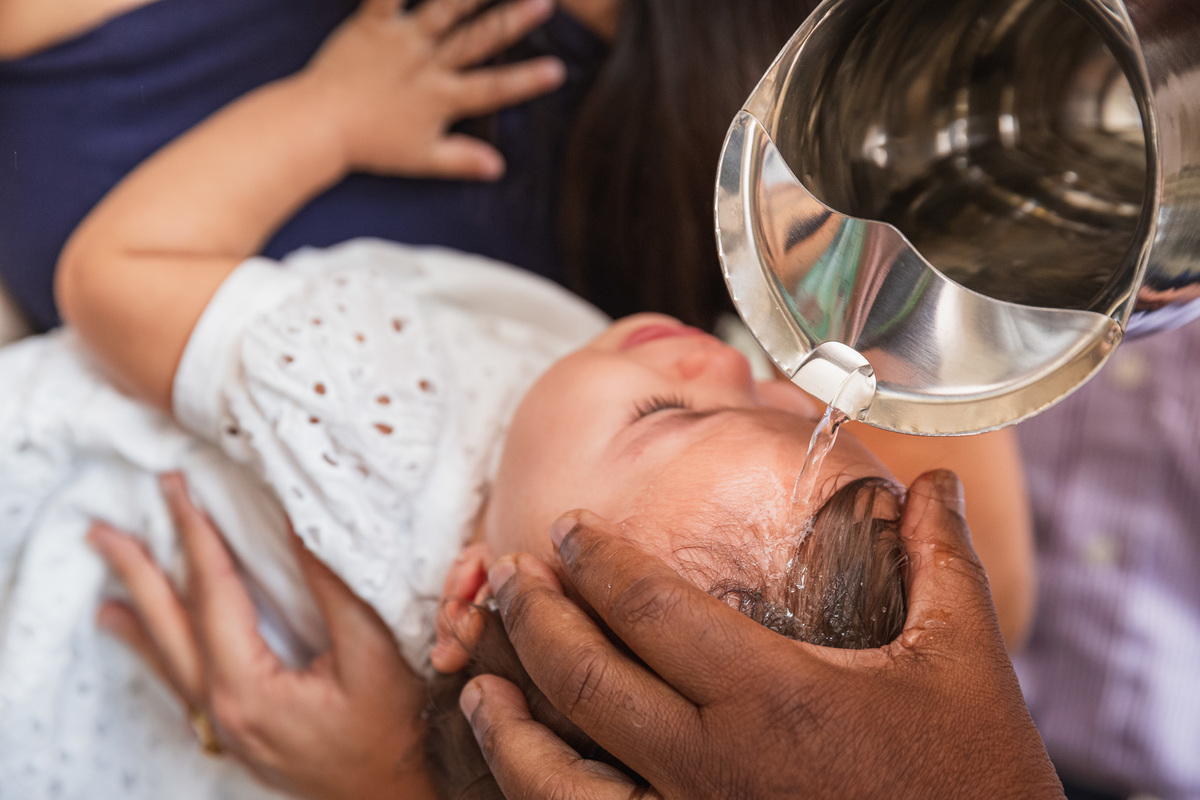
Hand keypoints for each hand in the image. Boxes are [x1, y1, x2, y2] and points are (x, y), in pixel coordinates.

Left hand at [87, 474, 435, 799]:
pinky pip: (184, 686)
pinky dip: (160, 654)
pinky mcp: (239, 736)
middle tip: (106, 532)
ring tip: (109, 591)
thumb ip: (333, 588)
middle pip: (169, 628)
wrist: (397, 798)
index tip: (176, 489)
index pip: (211, 594)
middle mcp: (224, 711)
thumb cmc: (393, 732)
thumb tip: (299, 525)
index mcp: (248, 688)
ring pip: (168, 661)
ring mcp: (226, 729)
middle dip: (138, 572)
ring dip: (138, 617)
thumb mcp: (372, 654)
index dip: (194, 536)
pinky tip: (151, 643)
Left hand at [300, 0, 565, 179]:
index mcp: (441, 97)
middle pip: (478, 40)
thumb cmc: (370, 145)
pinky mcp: (371, 25)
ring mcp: (401, 41)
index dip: (526, 81)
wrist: (320, 126)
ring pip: (442, 8)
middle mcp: (427, 65)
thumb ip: (462, 160)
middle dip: (513, 21)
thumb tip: (497, 168)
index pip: (493, 89)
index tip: (557, 71)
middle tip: (544, 3)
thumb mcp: (422, 159)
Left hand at [461, 471, 1065, 799]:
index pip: (650, 606)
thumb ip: (940, 561)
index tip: (567, 528)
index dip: (596, 559)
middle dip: (536, 617)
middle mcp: (713, 764)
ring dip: (508, 723)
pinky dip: (538, 798)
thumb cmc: (976, 783)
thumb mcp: (965, 665)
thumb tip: (934, 481)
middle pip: (586, 677)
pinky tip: (524, 776)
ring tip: (479, 683)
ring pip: (556, 777)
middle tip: (509, 574)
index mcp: (772, 694)